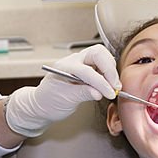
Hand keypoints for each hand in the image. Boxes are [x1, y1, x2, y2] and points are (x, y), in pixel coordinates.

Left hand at [5, 44, 119, 136]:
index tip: (109, 93)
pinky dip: (109, 72)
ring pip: (102, 56)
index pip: (87, 71)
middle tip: (115, 85)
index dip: (101, 83)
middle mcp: (73, 61)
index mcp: (65, 68)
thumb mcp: (65, 100)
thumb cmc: (49, 101)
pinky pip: (102, 63)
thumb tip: (99, 93)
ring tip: (113, 86)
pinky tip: (109, 84)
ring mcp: (81, 62)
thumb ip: (82, 94)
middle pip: (97, 53)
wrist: (43, 104)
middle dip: (109, 68)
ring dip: (110, 70)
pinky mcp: (87, 67)